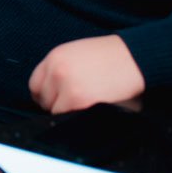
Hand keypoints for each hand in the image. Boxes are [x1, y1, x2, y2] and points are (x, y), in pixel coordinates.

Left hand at [28, 35, 144, 114]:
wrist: (137, 58)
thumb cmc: (112, 57)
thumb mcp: (77, 54)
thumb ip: (59, 69)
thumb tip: (47, 94)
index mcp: (55, 57)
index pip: (34, 84)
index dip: (45, 94)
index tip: (55, 100)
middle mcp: (57, 71)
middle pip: (42, 100)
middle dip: (55, 104)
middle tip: (74, 104)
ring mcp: (67, 87)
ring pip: (54, 111)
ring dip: (66, 112)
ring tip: (84, 107)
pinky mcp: (79, 101)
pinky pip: (67, 118)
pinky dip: (76, 119)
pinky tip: (90, 111)